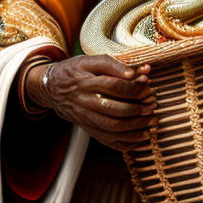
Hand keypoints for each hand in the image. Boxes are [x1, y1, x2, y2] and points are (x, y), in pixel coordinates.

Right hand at [26, 55, 154, 149]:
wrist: (50, 88)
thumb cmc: (75, 70)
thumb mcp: (89, 60)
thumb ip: (112, 64)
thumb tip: (134, 72)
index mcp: (85, 80)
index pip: (113, 85)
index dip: (133, 87)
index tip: (148, 85)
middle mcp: (83, 100)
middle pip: (113, 109)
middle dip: (136, 109)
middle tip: (152, 106)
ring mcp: (84, 117)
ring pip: (110, 127)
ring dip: (134, 127)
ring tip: (150, 123)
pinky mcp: (85, 127)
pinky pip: (105, 139)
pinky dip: (124, 142)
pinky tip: (138, 139)